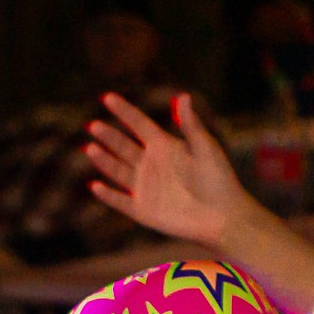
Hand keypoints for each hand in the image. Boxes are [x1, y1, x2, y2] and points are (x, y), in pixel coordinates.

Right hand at [83, 91, 260, 249]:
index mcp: (164, 146)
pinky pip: (120, 201)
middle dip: (108, 136)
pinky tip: (95, 186)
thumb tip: (183, 96)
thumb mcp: (206, 148)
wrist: (223, 216)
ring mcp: (144, 187)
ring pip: (117, 171)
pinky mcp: (142, 210)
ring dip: (104, 160)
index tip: (108, 98)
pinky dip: (107, 195)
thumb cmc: (219, 179)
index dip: (124, 111)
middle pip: (123, 147)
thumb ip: (191, 125)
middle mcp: (150, 164)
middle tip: (94, 126)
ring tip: (91, 148)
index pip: (139, 125)